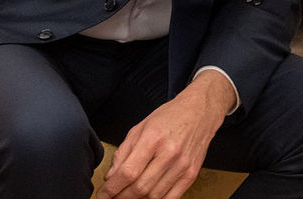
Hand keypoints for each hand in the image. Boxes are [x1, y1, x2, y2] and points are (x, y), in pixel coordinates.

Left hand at [98, 71, 234, 198]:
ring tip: (129, 195)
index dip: (111, 188)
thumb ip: (123, 153)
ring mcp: (182, 165)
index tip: (102, 195)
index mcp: (153, 138)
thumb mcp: (140, 128)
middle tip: (113, 197)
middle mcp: (169, 153)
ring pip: (154, 196)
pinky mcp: (191, 173)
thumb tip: (111, 177)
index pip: (128, 172)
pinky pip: (171, 198)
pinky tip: (148, 196)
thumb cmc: (169, 117)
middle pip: (140, 188)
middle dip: (121, 197)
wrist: (199, 112)